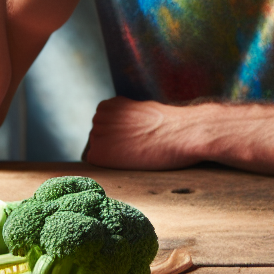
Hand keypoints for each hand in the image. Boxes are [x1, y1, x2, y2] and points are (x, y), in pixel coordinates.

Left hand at [84, 97, 204, 169]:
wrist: (178, 133)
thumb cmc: (168, 124)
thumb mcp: (141, 112)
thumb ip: (124, 119)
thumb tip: (118, 132)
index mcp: (107, 106)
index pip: (103, 127)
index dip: (119, 136)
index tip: (135, 138)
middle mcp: (97, 117)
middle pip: (99, 139)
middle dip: (114, 145)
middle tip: (137, 147)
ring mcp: (96, 134)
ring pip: (98, 151)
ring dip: (113, 155)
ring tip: (136, 152)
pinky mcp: (98, 154)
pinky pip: (97, 165)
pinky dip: (111, 166)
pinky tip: (130, 160)